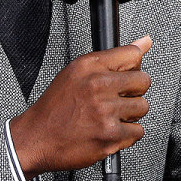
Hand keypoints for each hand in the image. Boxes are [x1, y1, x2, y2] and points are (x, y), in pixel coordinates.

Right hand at [10, 36, 152, 178]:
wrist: (35, 139)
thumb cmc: (55, 108)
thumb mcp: (77, 72)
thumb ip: (114, 57)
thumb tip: (145, 42)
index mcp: (89, 66)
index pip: (133, 55)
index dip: (133, 67)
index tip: (127, 75)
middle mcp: (97, 86)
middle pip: (143, 81)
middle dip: (133, 92)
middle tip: (116, 99)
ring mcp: (105, 111)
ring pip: (142, 107)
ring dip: (130, 114)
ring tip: (110, 116)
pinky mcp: (110, 135)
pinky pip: (138, 131)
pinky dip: (127, 134)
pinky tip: (109, 130)